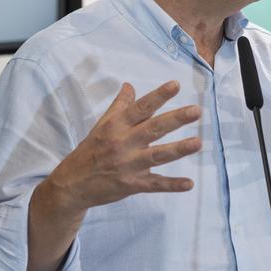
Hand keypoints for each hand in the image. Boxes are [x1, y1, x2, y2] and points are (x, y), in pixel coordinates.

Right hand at [45, 81, 202, 213]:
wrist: (72, 184)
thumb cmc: (91, 150)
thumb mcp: (102, 125)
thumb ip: (119, 106)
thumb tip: (130, 85)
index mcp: (116, 126)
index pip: (140, 108)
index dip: (158, 96)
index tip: (175, 85)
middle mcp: (123, 143)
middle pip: (152, 129)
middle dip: (175, 119)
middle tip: (195, 111)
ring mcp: (128, 165)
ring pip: (157, 156)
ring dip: (178, 150)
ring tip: (198, 143)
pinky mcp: (132, 184)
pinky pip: (154, 184)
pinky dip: (171, 185)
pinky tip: (188, 184)